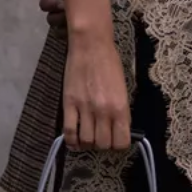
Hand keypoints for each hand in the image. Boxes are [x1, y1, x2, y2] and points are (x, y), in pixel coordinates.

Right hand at [62, 32, 130, 150]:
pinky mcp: (69, 104)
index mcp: (120, 107)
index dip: (119, 145)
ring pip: (86, 141)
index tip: (116, 140)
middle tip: (101, 137)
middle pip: (103, 144)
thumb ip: (121, 110)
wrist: (91, 46)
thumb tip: (119, 128)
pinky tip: (74, 141)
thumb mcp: (123, 88)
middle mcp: (103, 111)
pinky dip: (71, 141)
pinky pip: (68, 132)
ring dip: (88, 143)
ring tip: (88, 137)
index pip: (121, 141)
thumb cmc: (110, 63)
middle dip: (103, 145)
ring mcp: (85, 109)